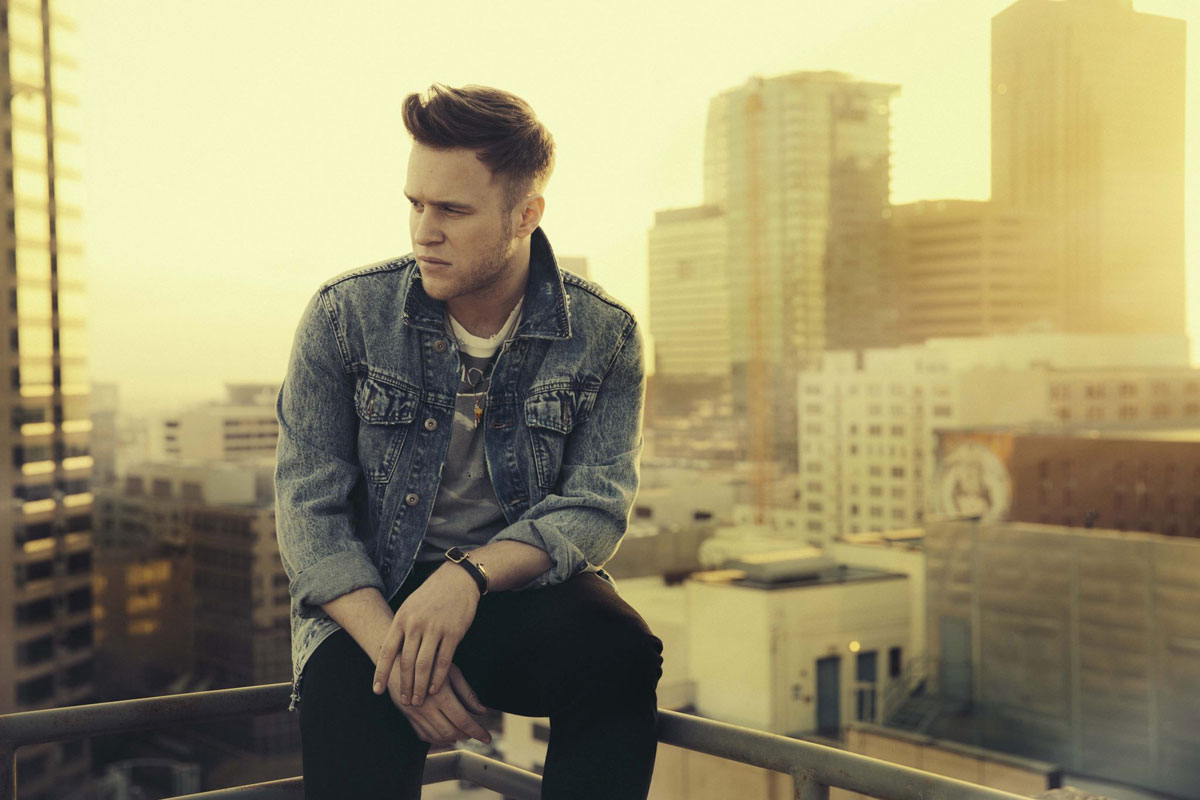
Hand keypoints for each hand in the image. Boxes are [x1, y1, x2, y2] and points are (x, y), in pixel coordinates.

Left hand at [372, 563, 479, 705]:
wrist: (457, 580)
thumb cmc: (431, 596)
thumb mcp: (409, 607)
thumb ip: (400, 629)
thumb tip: (389, 654)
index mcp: (402, 619)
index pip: (387, 651)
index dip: (381, 673)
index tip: (377, 690)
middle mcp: (416, 625)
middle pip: (406, 663)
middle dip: (404, 685)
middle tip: (404, 701)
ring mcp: (435, 629)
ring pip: (424, 665)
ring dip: (420, 686)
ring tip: (418, 700)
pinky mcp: (453, 633)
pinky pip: (444, 660)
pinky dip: (438, 678)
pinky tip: (435, 689)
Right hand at [388, 662, 490, 746]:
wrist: (397, 658)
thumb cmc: (428, 660)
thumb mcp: (451, 671)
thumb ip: (467, 693)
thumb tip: (482, 711)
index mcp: (440, 696)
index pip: (463, 721)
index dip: (477, 731)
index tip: (487, 738)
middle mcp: (427, 708)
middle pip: (450, 732)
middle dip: (466, 736)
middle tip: (475, 733)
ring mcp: (415, 714)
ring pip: (437, 736)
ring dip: (452, 738)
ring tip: (462, 733)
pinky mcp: (407, 716)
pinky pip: (423, 735)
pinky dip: (436, 739)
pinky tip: (445, 734)